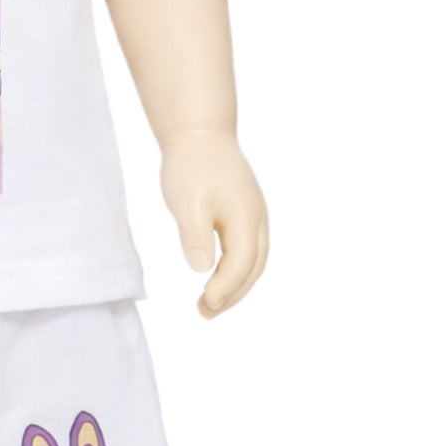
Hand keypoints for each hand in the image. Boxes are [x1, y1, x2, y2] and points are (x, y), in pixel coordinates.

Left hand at [159, 130, 267, 318]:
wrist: (200, 132)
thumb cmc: (192, 165)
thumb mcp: (187, 201)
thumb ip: (196, 235)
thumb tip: (202, 269)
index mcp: (247, 217)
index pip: (241, 264)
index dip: (225, 288)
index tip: (204, 304)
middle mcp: (258, 219)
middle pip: (253, 268)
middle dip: (232, 295)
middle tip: (205, 313)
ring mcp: (255, 215)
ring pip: (253, 261)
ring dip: (235, 285)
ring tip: (209, 304)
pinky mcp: (245, 212)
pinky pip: (248, 249)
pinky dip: (236, 269)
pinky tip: (216, 277)